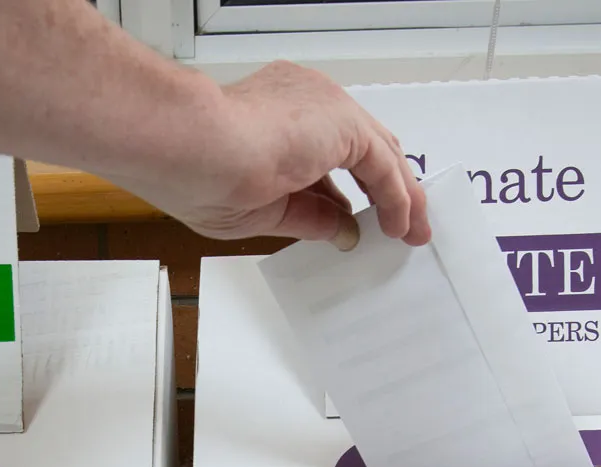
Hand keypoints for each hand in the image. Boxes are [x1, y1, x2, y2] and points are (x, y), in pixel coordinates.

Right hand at [106, 61, 430, 248]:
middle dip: (385, 189)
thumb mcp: (263, 210)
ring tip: (412, 231)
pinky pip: (384, 165)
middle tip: (398, 226)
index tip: (354, 221)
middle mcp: (305, 100)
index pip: (325, 151)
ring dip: (401, 195)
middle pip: (362, 147)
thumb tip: (344, 231)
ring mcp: (326, 107)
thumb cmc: (194, 173)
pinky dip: (398, 196)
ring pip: (379, 153)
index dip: (344, 190)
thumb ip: (308, 216)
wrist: (188, 147)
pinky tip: (401, 225)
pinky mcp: (344, 123)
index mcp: (274, 111)